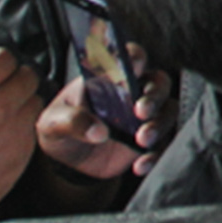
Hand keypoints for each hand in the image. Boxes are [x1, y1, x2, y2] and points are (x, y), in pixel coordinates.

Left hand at [36, 46, 174, 179]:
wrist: (66, 161)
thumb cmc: (60, 128)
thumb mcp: (52, 123)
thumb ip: (71, 121)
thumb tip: (98, 131)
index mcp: (109, 78)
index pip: (129, 57)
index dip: (135, 58)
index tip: (134, 67)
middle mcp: (132, 92)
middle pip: (159, 81)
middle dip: (155, 95)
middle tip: (141, 111)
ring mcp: (145, 116)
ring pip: (169, 110)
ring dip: (160, 124)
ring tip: (142, 140)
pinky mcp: (150, 140)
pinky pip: (165, 143)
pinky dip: (157, 154)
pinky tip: (140, 165)